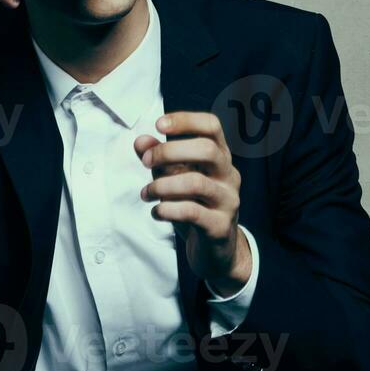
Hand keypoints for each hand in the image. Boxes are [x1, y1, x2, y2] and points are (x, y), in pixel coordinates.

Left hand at [135, 111, 251, 295]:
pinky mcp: (220, 226)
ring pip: (197, 183)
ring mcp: (228, 201)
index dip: (186, 120)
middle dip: (169, 152)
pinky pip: (192, 212)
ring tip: (146, 194)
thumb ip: (159, 160)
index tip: (159, 124)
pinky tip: (156, 212)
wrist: (216, 250)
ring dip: (162, 185)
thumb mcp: (174, 180)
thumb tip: (140, 141)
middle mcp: (229, 175)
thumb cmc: (195, 207)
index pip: (212, 126)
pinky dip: (167, 209)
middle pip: (207, 150)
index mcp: (220, 158)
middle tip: (146, 162)